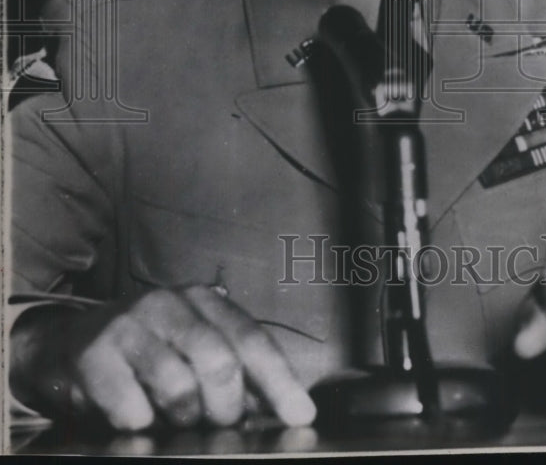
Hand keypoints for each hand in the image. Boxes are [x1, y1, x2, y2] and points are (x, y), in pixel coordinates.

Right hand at [10, 285, 315, 430]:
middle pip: (219, 360)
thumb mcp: (191, 349)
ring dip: (183, 416)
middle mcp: (170, 303)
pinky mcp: (94, 353)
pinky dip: (141, 422)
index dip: (280, 381)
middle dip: (228, 405)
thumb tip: (278, 406)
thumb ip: (232, 370)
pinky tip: (138, 418)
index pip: (252, 339)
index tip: (302, 415)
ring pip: (179, 384)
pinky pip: (130, 405)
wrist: (62, 344)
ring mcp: (130, 324)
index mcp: (204, 301)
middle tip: (221, 425)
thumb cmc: (143, 353)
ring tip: (175, 419)